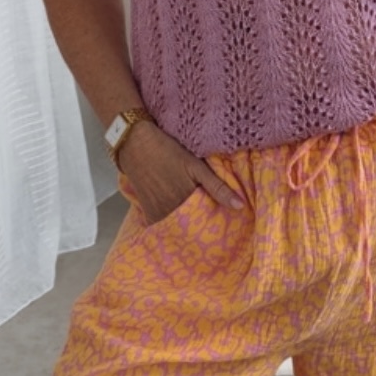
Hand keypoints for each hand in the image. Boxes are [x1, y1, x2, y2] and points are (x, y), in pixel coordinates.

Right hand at [118, 121, 245, 224]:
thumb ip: (218, 188)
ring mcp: (158, 214)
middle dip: (201, 230)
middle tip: (212, 231)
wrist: (135, 144)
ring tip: (196, 227)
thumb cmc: (168, 151)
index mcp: (187, 202)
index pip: (206, 223)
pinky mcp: (148, 213)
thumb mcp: (197, 167)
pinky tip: (176, 220)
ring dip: (185, 229)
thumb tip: (240, 207)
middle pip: (191, 229)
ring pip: (176, 229)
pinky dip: (169, 226)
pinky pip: (161, 227)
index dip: (216, 225)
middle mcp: (171, 212)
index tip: (225, 229)